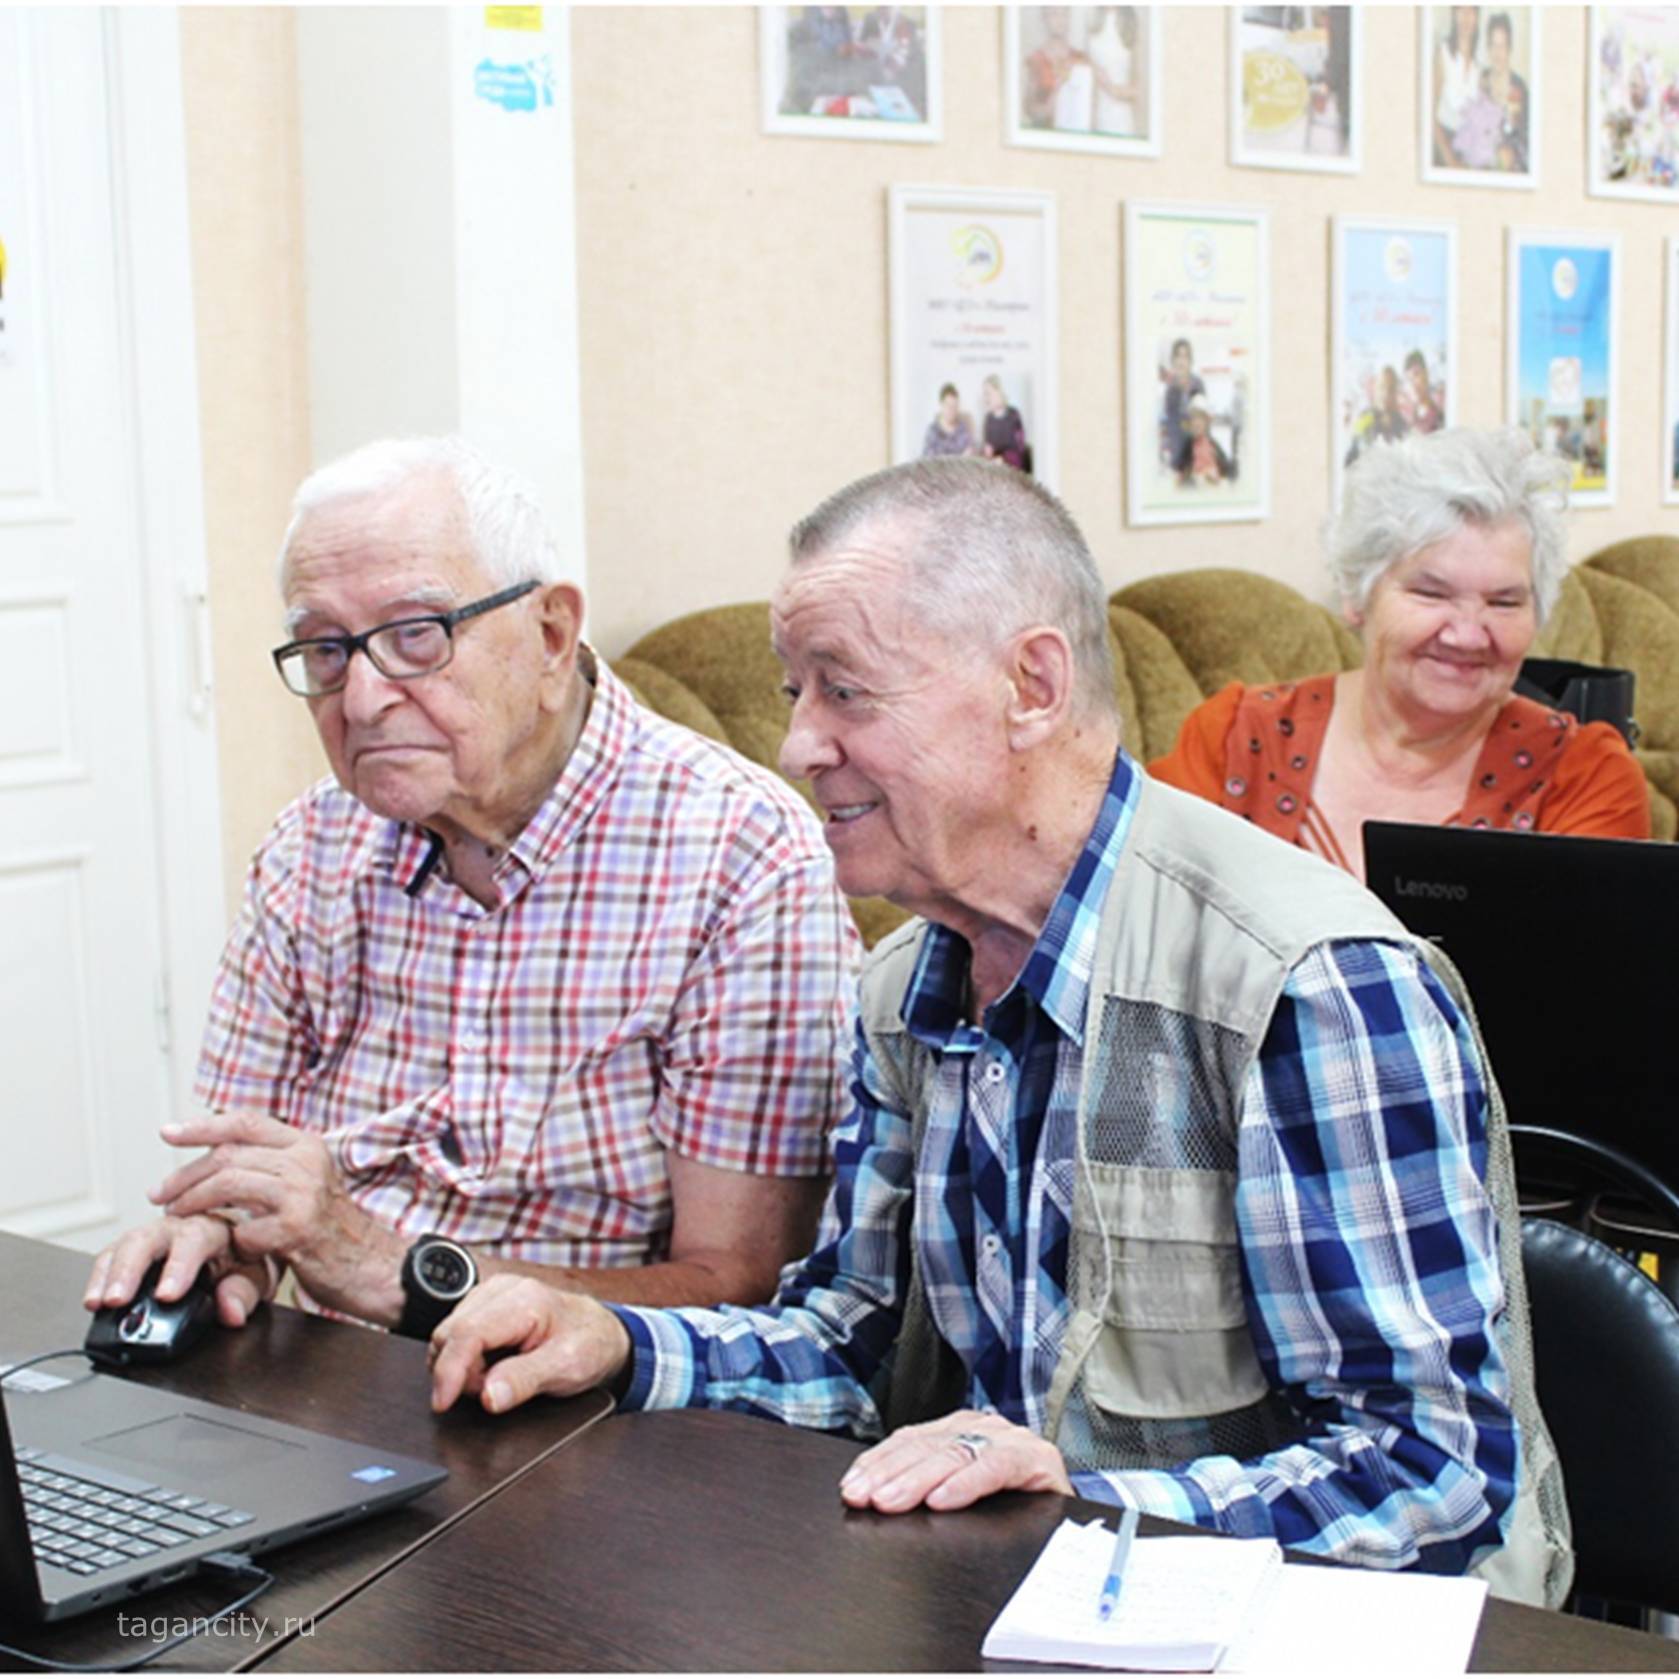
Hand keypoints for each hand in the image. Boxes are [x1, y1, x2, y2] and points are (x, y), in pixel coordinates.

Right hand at [83, 1215, 272, 1329]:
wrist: (244, 1235)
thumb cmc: (249, 1255)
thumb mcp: (258, 1275)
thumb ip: (245, 1293)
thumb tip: (231, 1311)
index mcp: (215, 1228)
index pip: (195, 1240)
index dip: (178, 1267)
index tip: (166, 1295)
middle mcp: (180, 1225)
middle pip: (149, 1236)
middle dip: (130, 1269)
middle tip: (117, 1299)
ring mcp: (155, 1234)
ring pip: (126, 1244)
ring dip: (109, 1274)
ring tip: (98, 1302)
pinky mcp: (135, 1246)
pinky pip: (112, 1255)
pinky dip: (100, 1276)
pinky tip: (93, 1298)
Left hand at [152, 1112, 402, 1323]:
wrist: (373, 1265)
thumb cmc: (333, 1229)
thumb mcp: (309, 1182)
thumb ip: (273, 1165)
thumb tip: (219, 1153)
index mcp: (306, 1146)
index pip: (246, 1121)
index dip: (203, 1125)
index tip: (169, 1132)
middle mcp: (306, 1162)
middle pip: (229, 1154)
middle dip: (185, 1175)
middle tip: (161, 1194)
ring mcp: (302, 1194)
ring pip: (229, 1183)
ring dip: (194, 1202)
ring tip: (177, 1216)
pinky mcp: (296, 1230)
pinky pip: (243, 1230)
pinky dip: (231, 1241)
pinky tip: (234, 1249)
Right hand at [428, 1275, 631, 1414]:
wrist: (601, 1333)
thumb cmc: (589, 1345)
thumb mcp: (566, 1368)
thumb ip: (525, 1381)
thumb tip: (488, 1396)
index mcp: (524, 1300)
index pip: (467, 1332)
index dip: (449, 1370)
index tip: (443, 1402)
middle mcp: (502, 1289)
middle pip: (449, 1334)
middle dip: (459, 1372)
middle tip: (492, 1389)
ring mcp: (490, 1295)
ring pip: (448, 1335)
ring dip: (462, 1367)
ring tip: (498, 1376)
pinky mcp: (484, 1305)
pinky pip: (456, 1335)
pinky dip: (466, 1359)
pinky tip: (491, 1365)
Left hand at [838, 1409, 1072, 1513]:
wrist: (1073, 1516)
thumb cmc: (1010, 1505)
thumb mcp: (959, 1490)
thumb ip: (927, 1484)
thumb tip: (876, 1496)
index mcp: (959, 1428)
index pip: (908, 1439)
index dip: (877, 1462)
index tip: (852, 1486)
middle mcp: (982, 1426)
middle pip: (926, 1447)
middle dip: (889, 1474)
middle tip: (864, 1497)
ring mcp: (1009, 1438)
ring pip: (954, 1454)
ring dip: (917, 1480)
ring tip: (892, 1500)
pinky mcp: (1036, 1458)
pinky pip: (995, 1467)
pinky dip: (965, 1484)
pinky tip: (942, 1500)